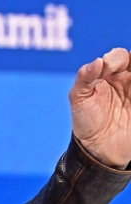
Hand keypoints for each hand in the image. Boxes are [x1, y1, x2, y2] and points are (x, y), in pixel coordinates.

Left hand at [69, 48, 130, 169]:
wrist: (99, 147)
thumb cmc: (85, 119)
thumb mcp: (78, 98)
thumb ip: (84, 78)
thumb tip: (97, 61)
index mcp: (108, 73)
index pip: (119, 56)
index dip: (115, 58)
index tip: (107, 67)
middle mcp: (126, 79)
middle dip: (130, 61)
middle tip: (125, 72)